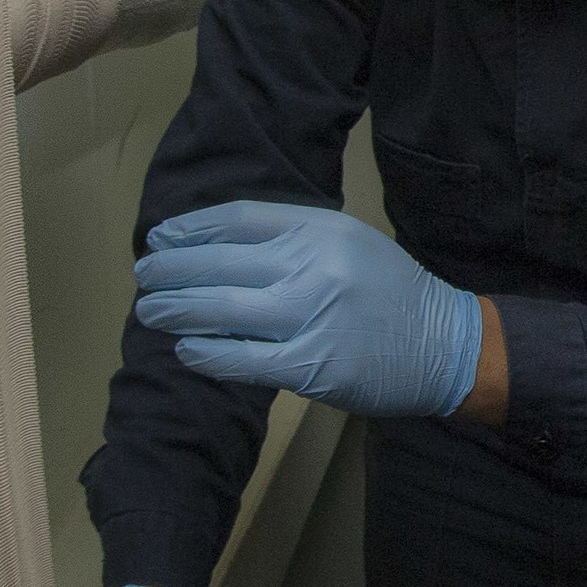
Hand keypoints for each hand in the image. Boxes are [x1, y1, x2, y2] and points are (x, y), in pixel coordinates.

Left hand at [134, 201, 484, 418]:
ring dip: (176, 310)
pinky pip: (243, 360)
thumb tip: (212, 246)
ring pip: (222, 311)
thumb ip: (291, 237)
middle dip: (171, 271)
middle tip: (143, 277)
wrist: (442, 345)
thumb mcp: (347, 242)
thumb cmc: (387, 292)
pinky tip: (184, 349)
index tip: (161, 239)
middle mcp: (314, 267)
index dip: (191, 229)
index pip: (239, 219)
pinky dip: (207, 355)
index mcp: (322, 230)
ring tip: (150, 311)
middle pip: (221, 263)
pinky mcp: (312, 366)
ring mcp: (312, 318)